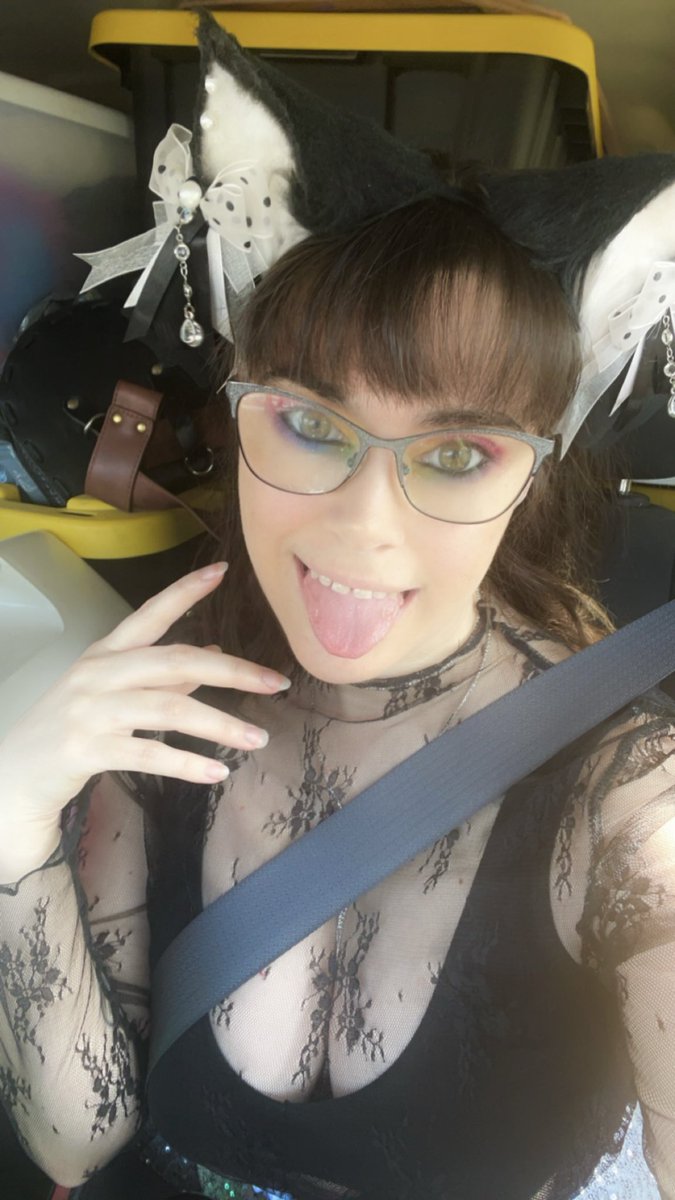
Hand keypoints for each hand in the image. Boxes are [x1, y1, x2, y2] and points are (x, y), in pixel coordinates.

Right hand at [0, 562, 288, 857]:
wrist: (14, 775)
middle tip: (275, 682)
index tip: (223, 571)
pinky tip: (218, 773)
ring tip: (258, 739)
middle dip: (232, 670)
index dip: (186, 591)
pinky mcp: (87, 749)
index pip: (151, 613)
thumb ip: (163, 675)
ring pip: (170, 709)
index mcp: (106, 652)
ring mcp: (91, 710)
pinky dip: (188, 763)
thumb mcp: (113, 692)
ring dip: (221, 725)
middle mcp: (99, 673)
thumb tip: (211, 649)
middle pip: (176, 660)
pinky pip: (148, 753)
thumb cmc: (71, 729)